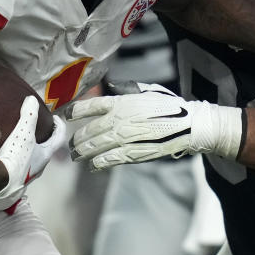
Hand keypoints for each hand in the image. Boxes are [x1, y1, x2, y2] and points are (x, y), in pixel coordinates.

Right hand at [0, 96, 66, 198]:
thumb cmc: (15, 158)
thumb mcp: (23, 133)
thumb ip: (29, 116)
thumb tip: (32, 100)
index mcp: (46, 155)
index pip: (59, 138)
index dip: (59, 126)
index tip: (55, 118)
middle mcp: (40, 166)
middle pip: (47, 149)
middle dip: (45, 137)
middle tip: (39, 127)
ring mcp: (28, 174)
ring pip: (34, 158)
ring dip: (32, 148)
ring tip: (22, 138)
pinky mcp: (16, 178)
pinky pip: (21, 164)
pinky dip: (19, 156)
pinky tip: (9, 151)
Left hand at [65, 83, 244, 170]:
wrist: (187, 125)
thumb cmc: (170, 106)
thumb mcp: (147, 92)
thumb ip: (127, 91)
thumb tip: (112, 88)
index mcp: (121, 102)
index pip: (89, 106)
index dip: (74, 111)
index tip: (66, 116)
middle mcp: (118, 119)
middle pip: (88, 131)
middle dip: (76, 139)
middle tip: (70, 145)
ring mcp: (123, 138)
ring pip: (94, 147)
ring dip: (82, 153)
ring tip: (76, 156)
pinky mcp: (131, 153)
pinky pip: (108, 160)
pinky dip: (97, 164)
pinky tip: (92, 166)